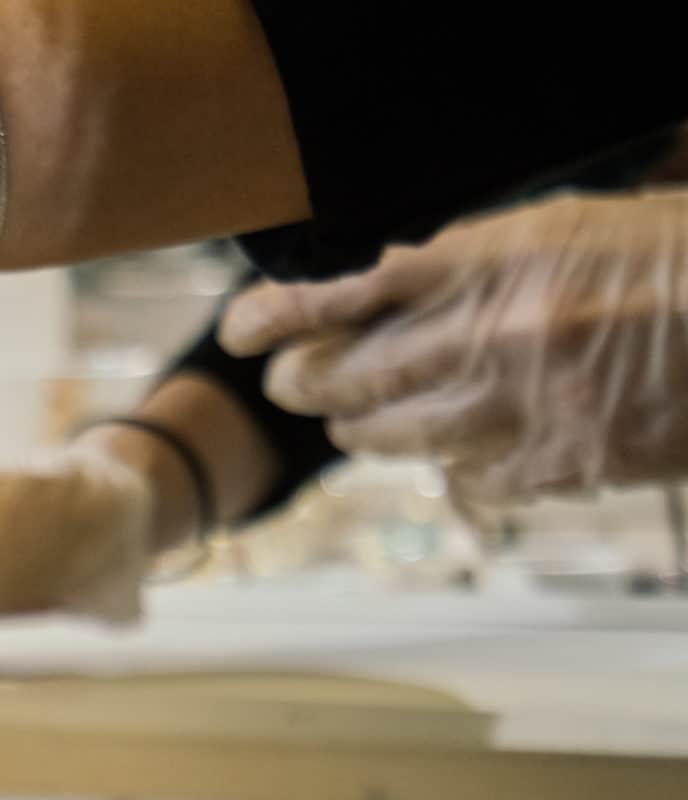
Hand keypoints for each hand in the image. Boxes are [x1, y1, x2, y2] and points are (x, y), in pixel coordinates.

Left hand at [219, 192, 687, 502]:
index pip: (337, 296)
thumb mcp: (558, 231)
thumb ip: (466, 262)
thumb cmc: (666, 260)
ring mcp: (512, 410)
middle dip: (305, 383)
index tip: (241, 332)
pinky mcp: (552, 466)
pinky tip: (461, 453)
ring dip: (361, 430)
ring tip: (358, 420)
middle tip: (294, 383)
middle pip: (340, 379)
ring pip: (386, 438)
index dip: (274, 318)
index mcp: (481, 264)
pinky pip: (462, 480)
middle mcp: (481, 338)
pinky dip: (452, 467)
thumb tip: (380, 292)